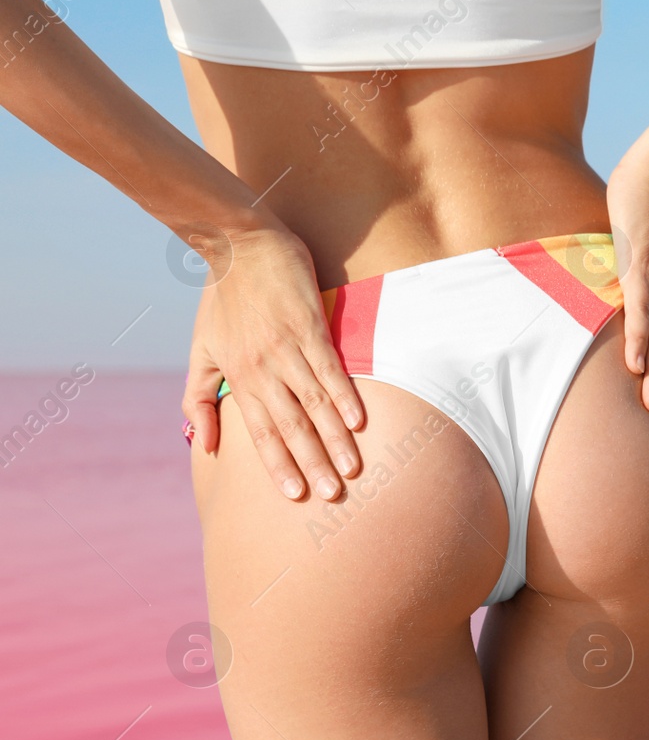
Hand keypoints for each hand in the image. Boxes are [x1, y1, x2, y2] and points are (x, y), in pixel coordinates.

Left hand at [181, 223, 364, 499]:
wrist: (237, 244)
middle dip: (312, 463)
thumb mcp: (201, 349)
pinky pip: (331, 369)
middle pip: (291, 426)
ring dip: (335, 438)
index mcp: (237, 377)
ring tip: (352, 467)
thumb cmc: (222, 299)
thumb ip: (198, 398)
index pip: (261, 432)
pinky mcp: (311, 327)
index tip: (295, 495)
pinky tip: (360, 420)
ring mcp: (288, 348)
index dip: (278, 465)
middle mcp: (263, 369)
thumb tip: (203, 444)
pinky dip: (345, 395)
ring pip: (314, 403)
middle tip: (332, 494)